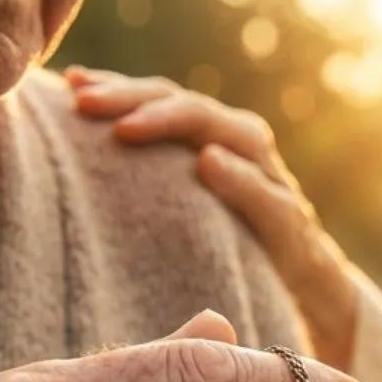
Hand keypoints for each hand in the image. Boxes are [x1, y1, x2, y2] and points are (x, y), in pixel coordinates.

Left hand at [66, 67, 360, 367]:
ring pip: (230, 134)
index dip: (119, 86)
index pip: (164, 98)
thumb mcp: (182, 213)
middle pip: (190, 106)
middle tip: (84, 101)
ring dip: (178, 122)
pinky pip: (269, 198)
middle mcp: (246, 151)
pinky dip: (240, 177)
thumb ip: (146, 181)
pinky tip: (207, 163)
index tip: (69, 83)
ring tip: (129, 125)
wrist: (312, 299)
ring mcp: (275, 186)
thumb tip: (72, 156)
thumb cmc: (233, 250)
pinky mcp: (294, 232)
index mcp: (214, 141)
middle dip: (135, 97)